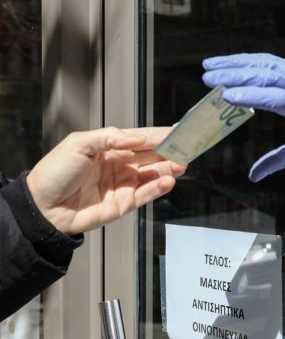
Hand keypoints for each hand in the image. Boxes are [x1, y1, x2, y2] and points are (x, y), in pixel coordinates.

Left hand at [26, 127, 186, 234]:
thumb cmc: (54, 173)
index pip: (140, 138)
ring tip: (182, 163)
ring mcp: (123, 184)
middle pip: (151, 155)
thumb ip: (109, 137)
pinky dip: (159, 187)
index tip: (177, 131)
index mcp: (109, 147)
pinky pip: (146, 193)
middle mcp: (120, 165)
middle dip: (170, 151)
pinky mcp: (124, 203)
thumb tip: (137, 138)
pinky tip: (169, 180)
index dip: (159, 134)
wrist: (42, 208)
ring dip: (169, 168)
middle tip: (188, 147)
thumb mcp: (78, 144)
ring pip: (153, 174)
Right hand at [202, 53, 284, 181]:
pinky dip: (244, 60)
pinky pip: (266, 60)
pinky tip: (224, 63)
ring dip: (235, 64)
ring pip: (264, 64)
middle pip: (267, 76)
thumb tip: (253, 176)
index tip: (228, 97)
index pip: (279, 99)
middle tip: (208, 80)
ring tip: (208, 67)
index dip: (253, 97)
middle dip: (236, 76)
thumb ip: (280, 160)